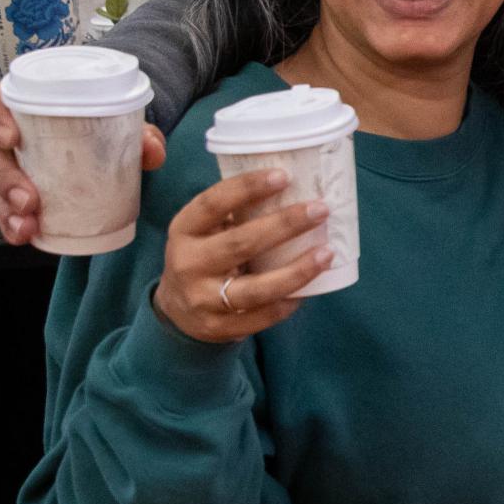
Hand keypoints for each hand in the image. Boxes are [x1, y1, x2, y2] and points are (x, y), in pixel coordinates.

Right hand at [0, 80, 168, 246]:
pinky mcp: (9, 191)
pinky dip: (10, 224)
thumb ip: (141, 135)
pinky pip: (1, 208)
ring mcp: (5, 163)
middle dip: (6, 177)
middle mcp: (6, 134)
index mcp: (24, 106)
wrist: (100, 148)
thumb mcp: (121, 126)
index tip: (11, 137)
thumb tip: (152, 150)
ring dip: (6, 206)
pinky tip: (23, 234)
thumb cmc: (97, 128)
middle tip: (29, 198)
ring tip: (29, 222)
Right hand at [152, 169, 330, 342]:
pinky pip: (262, 317)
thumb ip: (235, 213)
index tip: (284, 175)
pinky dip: (288, 302)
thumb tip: (296, 186)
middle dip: (284, 225)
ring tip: (327, 253)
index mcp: (184, 231)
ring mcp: (202, 299)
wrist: (176, 310)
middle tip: (320, 210)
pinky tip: (310, 288)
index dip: (246, 188)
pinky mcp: (218, 328)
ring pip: (255, 289)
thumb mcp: (205, 231)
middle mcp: (188, 264)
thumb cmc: (205, 256)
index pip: (212, 204)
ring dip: (296, 271)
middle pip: (240, 244)